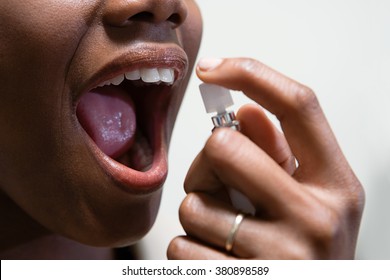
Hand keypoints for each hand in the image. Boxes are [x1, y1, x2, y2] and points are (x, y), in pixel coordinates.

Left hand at [167, 58, 363, 258]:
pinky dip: (189, 250)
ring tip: (226, 233)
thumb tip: (245, 111)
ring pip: (193, 204)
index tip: (212, 67)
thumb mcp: (309, 199)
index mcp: (336, 185)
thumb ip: (280, 153)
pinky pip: (181, 247)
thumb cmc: (302, 250)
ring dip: (198, 214)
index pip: (298, 105)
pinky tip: (217, 260)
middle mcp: (317, 219)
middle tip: (219, 185)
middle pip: (226, 147)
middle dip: (207, 164)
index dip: (252, 73)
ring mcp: (282, 259)